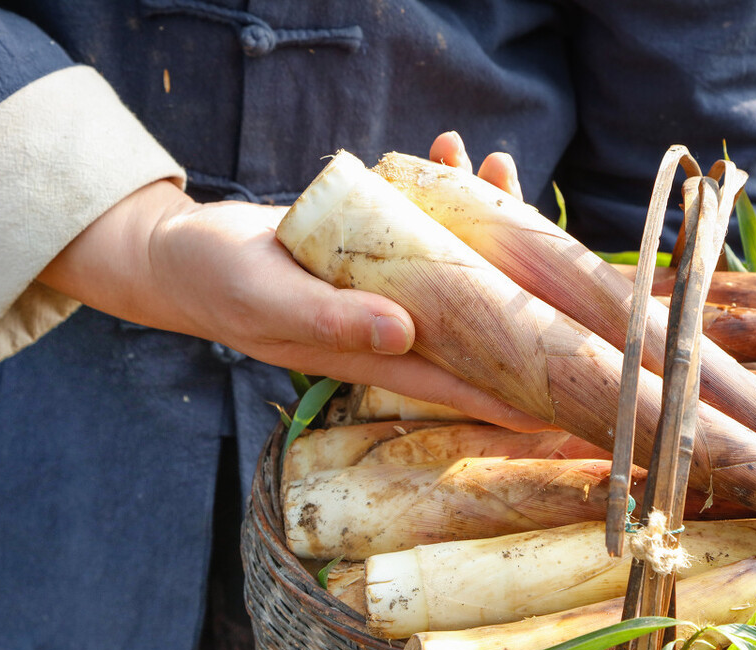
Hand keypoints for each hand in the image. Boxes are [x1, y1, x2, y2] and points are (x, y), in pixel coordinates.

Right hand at [38, 133, 543, 429]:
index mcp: (373, 355)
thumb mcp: (269, 301)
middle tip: (564, 255)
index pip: (458, 380)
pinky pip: (422, 223)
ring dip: (486, 217)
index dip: (515, 389)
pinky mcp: (373, 250)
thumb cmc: (218, 283)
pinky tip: (450, 151)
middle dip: (525, 289)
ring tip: (498, 164)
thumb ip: (333, 321)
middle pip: (475, 317)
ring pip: (457, 263)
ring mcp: (386, 287)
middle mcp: (392, 327)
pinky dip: (440, 189)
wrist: (184, 253)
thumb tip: (407, 337)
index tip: (571, 393)